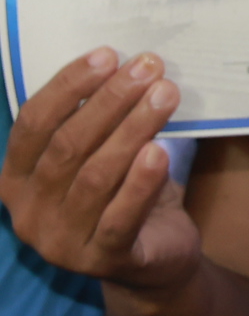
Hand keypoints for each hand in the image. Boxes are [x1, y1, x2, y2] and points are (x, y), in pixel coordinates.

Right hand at [0, 49, 198, 293]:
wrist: (154, 258)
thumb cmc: (123, 192)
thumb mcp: (101, 154)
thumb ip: (98, 120)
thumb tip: (128, 62)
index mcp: (16, 179)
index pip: (32, 124)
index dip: (67, 86)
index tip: (107, 54)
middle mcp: (28, 212)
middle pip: (67, 146)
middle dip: (110, 100)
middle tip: (149, 68)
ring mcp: (60, 241)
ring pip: (95, 176)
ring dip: (132, 129)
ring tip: (166, 95)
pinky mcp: (100, 261)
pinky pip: (118, 218)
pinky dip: (139, 183)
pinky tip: (160, 152)